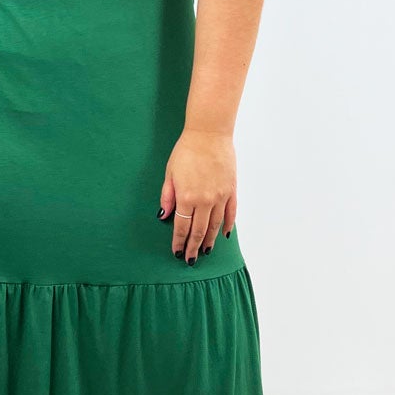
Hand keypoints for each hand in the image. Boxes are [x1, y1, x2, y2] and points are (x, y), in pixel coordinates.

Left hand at [159, 128, 236, 262]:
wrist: (209, 134)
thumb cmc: (186, 151)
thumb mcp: (170, 173)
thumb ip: (167, 197)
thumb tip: (163, 217)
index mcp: (186, 197)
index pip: (182, 227)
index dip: (179, 242)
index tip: (176, 253)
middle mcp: (204, 200)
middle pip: (199, 231)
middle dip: (194, 247)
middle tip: (191, 260)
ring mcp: (220, 196)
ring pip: (216, 226)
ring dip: (210, 240)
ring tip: (206, 251)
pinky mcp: (231, 190)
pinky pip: (231, 213)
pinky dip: (228, 225)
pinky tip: (225, 234)